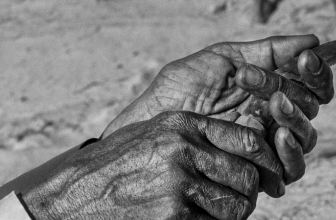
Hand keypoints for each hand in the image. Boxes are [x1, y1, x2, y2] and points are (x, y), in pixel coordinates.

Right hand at [20, 111, 281, 218]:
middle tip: (239, 201)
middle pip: (246, 176)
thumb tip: (237, 141)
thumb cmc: (115, 164)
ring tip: (217, 214)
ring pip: (236, 207)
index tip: (261, 171)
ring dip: (233, 215)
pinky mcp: (174, 215)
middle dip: (247, 193)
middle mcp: (184, 149)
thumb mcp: (152, 132)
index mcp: (182, 125)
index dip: (261, 159)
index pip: (247, 139)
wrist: (74, 196)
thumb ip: (190, 134)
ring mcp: (179, 184)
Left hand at [104, 35, 333, 185]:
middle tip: (264, 81)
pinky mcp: (260, 172)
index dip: (317, 70)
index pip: (312, 81)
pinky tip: (276, 134)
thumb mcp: (225, 58)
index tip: (307, 58)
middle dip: (294, 88)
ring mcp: (269, 144)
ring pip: (307, 136)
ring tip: (275, 103)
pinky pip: (292, 167)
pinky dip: (291, 150)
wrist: (154, 120)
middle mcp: (275, 116)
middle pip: (312, 105)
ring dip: (296, 116)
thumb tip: (313, 39)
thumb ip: (269, 50)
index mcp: (271, 86)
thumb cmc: (182, 88)